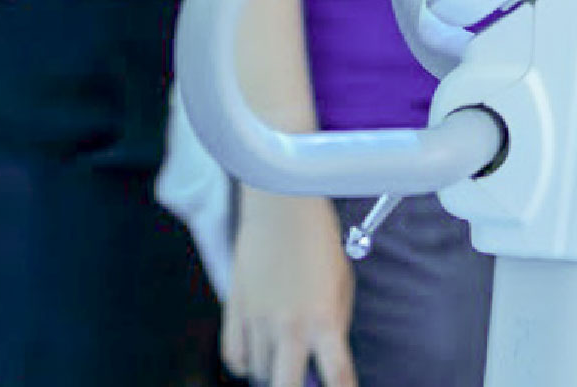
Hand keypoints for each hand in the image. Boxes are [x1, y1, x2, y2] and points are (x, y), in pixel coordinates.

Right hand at [226, 190, 357, 386]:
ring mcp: (258, 319)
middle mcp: (290, 326)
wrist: (279, 207)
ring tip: (284, 356)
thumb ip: (335, 325)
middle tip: (303, 381)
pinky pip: (235, 357)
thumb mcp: (341, 285)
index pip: (338, 377)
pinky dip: (246, 364)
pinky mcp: (234, 309)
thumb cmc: (317, 243)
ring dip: (274, 373)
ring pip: (261, 374)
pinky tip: (258, 353)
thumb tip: (323, 359)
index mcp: (324, 320)